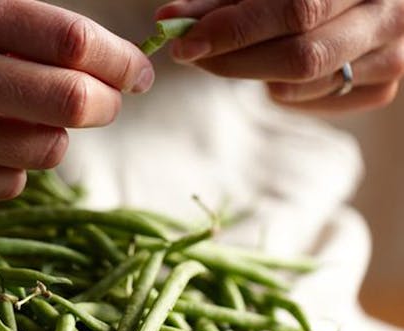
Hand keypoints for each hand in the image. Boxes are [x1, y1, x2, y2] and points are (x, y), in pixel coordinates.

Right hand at [0, 0, 152, 202]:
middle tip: (108, 102)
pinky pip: (6, 186)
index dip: (121, 60)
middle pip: (72, 102)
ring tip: (38, 121)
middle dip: (107, 105)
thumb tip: (94, 53)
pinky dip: (19, 169)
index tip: (139, 72)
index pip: (72, 42)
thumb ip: (16, 16)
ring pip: (44, 151)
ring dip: (59, 137)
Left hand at [156, 0, 403, 112]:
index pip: (294, 9)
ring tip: (240, 53)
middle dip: (233, 61)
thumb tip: (169, 18)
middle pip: (300, 56)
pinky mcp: (380, 86)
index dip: (234, 29)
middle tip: (193, 55)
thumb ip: (221, 0)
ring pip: (304, 84)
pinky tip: (274, 70)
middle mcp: (388, 15)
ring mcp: (391, 54)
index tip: (185, 42)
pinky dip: (282, 91)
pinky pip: (316, 102)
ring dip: (254, 74)